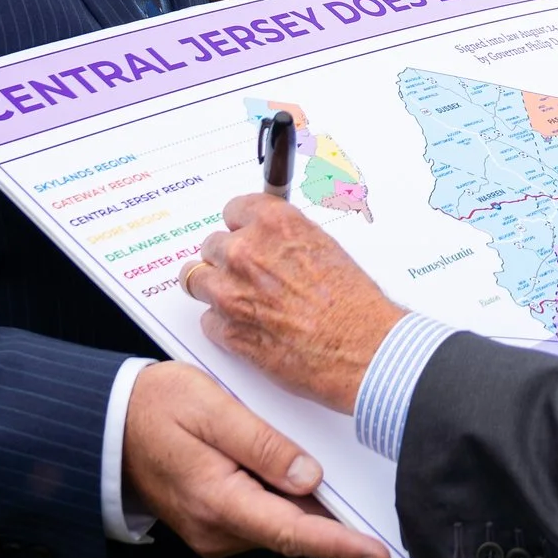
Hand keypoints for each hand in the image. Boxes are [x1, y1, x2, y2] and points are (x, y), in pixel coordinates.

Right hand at [123, 362, 391, 557]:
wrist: (108, 425)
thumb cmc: (154, 409)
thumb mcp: (211, 409)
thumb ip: (263, 443)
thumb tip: (310, 477)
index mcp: (219, 501)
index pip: (293, 533)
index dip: (341, 544)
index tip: (376, 552)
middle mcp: (217, 529)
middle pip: (293, 530)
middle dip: (330, 514)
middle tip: (360, 490)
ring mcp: (214, 532)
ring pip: (278, 523)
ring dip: (300, 501)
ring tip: (297, 457)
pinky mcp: (214, 525)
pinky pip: (261, 516)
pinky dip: (279, 499)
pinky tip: (276, 470)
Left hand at [185, 196, 404, 414]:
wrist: (362, 348)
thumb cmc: (355, 305)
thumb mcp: (326, 249)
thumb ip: (288, 240)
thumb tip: (274, 243)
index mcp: (274, 224)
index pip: (234, 209)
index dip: (240, 226)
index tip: (243, 233)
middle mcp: (246, 252)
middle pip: (211, 245)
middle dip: (226, 259)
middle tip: (245, 274)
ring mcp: (231, 292)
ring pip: (196, 280)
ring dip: (213, 288)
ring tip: (235, 299)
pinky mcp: (228, 331)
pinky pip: (207, 321)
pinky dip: (222, 326)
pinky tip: (246, 328)